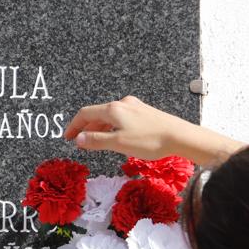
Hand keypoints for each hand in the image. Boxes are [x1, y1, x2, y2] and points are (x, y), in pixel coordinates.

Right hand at [63, 96, 194, 159]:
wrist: (180, 136)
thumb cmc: (149, 140)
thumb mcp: (118, 143)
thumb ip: (96, 141)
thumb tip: (79, 139)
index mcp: (113, 109)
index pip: (85, 113)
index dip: (74, 126)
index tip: (68, 137)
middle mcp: (123, 104)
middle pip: (97, 114)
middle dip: (86, 128)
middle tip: (81, 143)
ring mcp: (135, 107)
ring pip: (110, 116)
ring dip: (100, 128)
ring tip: (97, 143)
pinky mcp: (145, 112)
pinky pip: (121, 118)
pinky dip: (112, 127)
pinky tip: (117, 137)